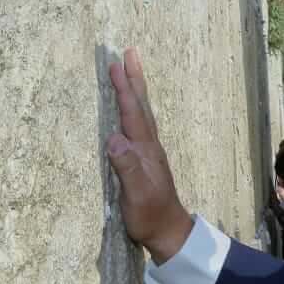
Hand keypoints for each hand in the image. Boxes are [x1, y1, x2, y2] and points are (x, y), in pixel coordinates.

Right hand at [106, 48, 191, 262]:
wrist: (169, 232)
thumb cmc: (150, 216)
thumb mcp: (136, 194)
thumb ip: (127, 167)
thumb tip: (114, 138)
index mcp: (145, 149)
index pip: (132, 113)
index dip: (123, 89)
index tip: (115, 64)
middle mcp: (150, 145)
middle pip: (142, 105)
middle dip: (134, 78)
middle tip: (128, 51)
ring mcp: (150, 151)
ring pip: (143, 112)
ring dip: (136, 89)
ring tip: (130, 69)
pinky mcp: (146, 159)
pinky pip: (140, 123)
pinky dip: (134, 108)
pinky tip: (131, 108)